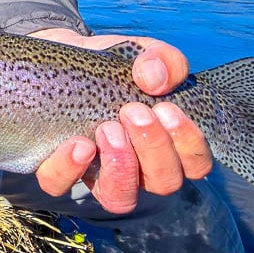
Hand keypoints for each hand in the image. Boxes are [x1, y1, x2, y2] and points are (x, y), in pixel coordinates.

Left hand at [27, 28, 213, 213]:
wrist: (58, 63)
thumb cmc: (109, 67)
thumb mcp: (140, 53)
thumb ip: (161, 59)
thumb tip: (154, 79)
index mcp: (166, 144)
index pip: (196, 166)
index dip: (188, 144)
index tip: (166, 107)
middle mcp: (138, 168)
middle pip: (165, 183)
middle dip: (154, 147)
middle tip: (132, 111)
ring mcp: (98, 174)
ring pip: (120, 199)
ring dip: (121, 166)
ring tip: (108, 128)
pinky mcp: (57, 170)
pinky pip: (62, 186)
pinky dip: (71, 169)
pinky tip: (78, 143)